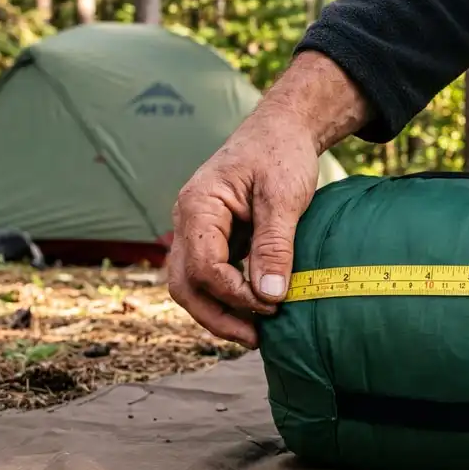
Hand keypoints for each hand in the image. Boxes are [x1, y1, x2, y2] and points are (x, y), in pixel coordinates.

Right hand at [167, 52, 368, 346]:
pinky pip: (209, 276)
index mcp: (198, 206)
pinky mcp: (212, 239)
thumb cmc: (281, 155)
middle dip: (217, 317)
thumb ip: (275, 246)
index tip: (274, 305)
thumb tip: (269, 296)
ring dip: (219, 313)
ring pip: (191, 285)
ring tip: (256, 333)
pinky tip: (256, 310)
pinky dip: (227, 297)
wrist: (282, 131)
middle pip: (185, 284)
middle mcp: (187, 221)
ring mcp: (196, 231)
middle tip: (256, 338)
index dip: (235, 294)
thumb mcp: (284, 198)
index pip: (204, 266)